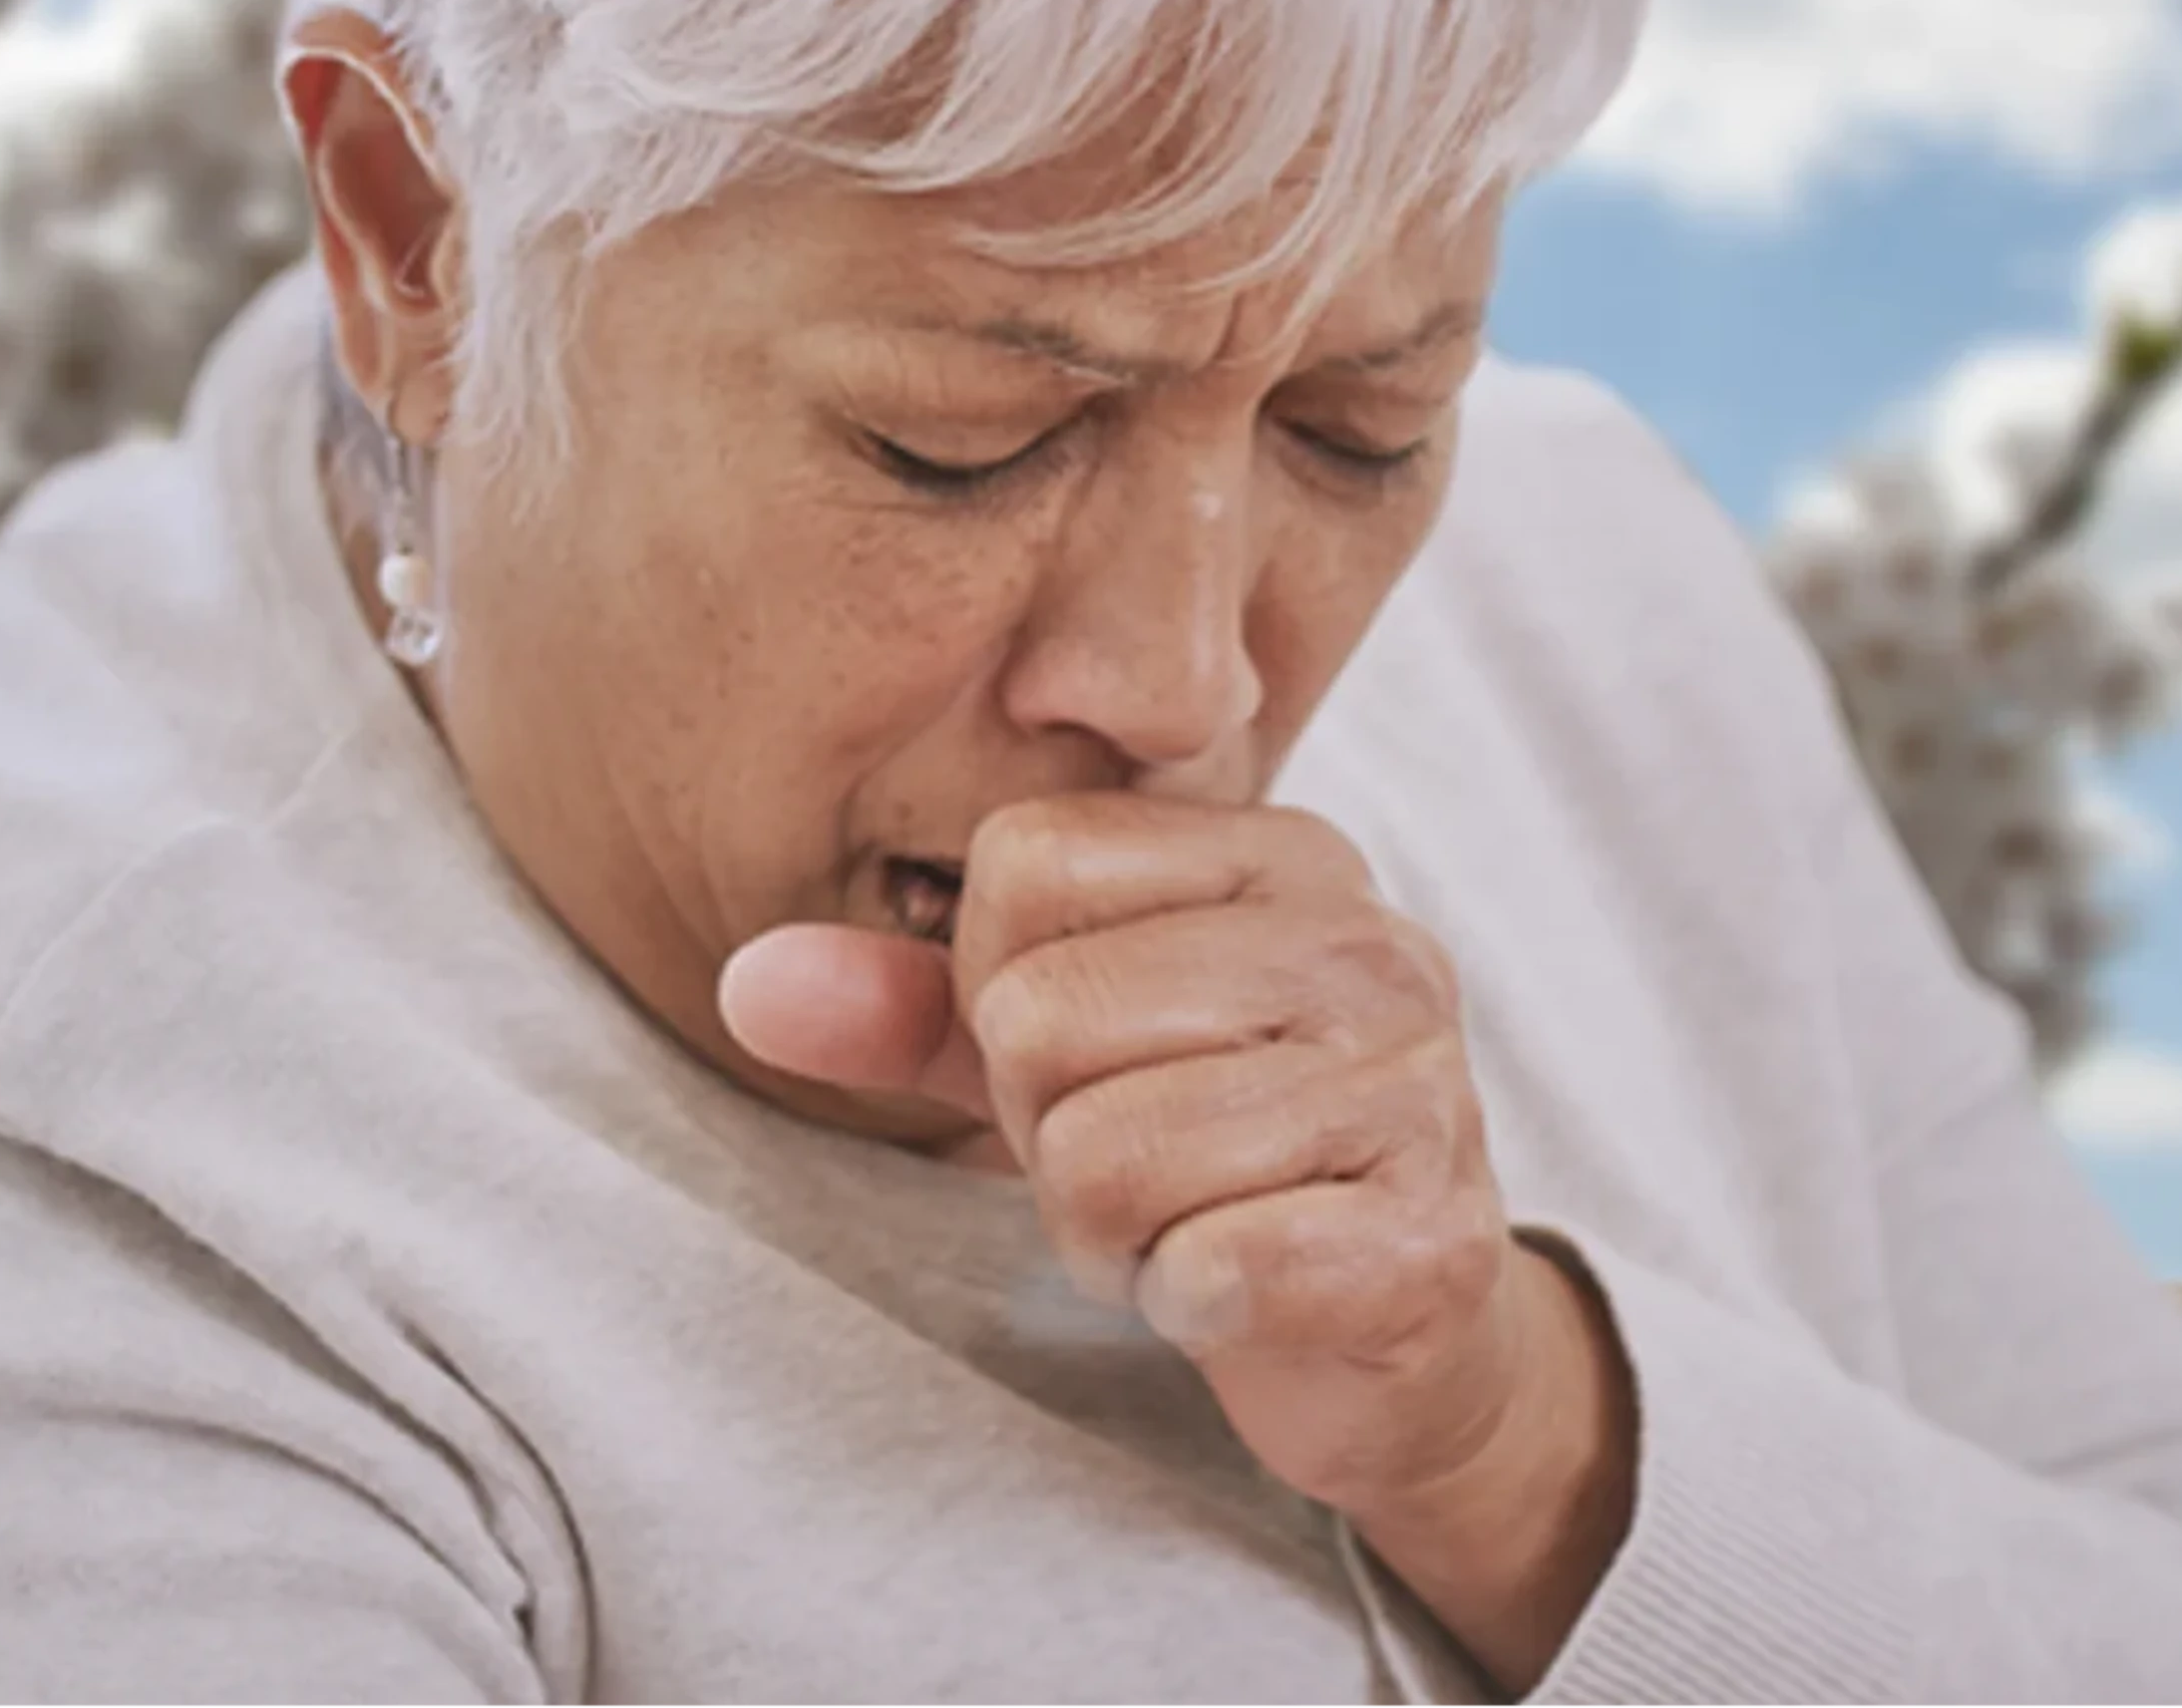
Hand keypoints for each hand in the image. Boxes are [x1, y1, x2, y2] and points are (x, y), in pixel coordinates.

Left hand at [721, 796, 1632, 1683]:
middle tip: (1140, 1165)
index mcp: (1276, 851)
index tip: (1094, 1059)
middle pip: (1043, 1016)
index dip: (999, 997)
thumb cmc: (1214, 1157)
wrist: (1398, 1330)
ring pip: (1105, 1157)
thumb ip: (905, 1004)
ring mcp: (1419, 1085)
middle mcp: (1365, 942)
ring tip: (1191, 1222)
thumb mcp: (1053, 1056)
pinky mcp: (1432, 1235)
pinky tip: (1242, 1290)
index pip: (1023, 867)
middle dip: (1048, 1134)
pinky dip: (1184, 1304)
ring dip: (1112, 1234)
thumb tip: (750, 983)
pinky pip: (1206, 1267)